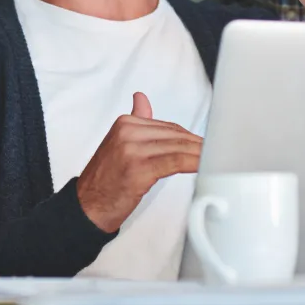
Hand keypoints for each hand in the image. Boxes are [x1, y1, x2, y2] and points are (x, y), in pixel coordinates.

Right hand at [75, 93, 202, 232]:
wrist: (88, 206)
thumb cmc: (106, 179)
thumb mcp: (118, 143)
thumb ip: (135, 119)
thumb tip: (141, 98)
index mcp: (125, 123)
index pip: (167, 126)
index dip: (188, 137)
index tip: (203, 144)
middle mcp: (128, 132)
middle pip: (174, 136)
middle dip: (197, 144)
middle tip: (215, 151)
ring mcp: (133, 150)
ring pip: (177, 147)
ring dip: (199, 153)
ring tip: (214, 158)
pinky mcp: (140, 169)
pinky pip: (175, 161)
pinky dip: (193, 162)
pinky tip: (203, 165)